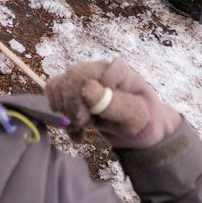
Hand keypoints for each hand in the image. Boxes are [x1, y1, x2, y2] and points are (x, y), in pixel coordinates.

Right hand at [45, 58, 182, 148]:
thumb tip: (85, 87)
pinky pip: (55, 97)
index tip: (87, 121)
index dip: (75, 100)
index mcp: (112, 70)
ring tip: (82, 130)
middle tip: (85, 126)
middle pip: (65, 82)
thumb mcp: (136, 116)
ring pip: (56, 89)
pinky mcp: (76, 92)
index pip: (78, 76)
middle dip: (70, 110)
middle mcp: (95, 70)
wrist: (145, 132)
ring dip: (65, 115)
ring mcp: (85, 80)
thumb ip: (113, 103)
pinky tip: (76, 130)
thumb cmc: (146, 121)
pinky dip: (62, 117)